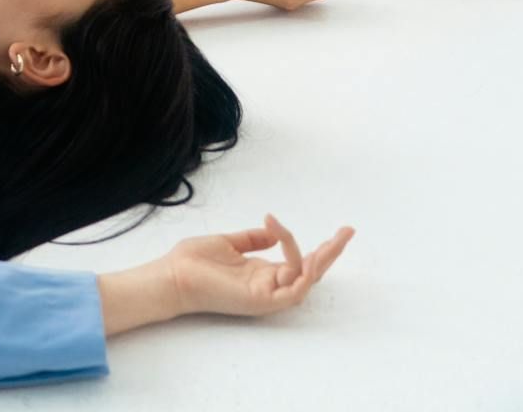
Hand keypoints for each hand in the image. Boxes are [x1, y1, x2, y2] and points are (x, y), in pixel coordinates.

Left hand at [168, 213, 353, 317]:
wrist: (173, 275)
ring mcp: (267, 294)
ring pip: (305, 279)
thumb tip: (273, 230)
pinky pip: (292, 289)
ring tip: (333, 240)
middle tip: (348, 231)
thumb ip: (252, 239)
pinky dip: (300, 272)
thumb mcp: (228, 243)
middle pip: (309, 271)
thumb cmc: (194, 261)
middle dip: (330, 253)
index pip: (296, 261)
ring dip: (321, 260)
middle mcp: (269, 284)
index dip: (308, 245)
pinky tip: (302, 254)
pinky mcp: (262, 300)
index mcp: (261, 272)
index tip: (298, 221)